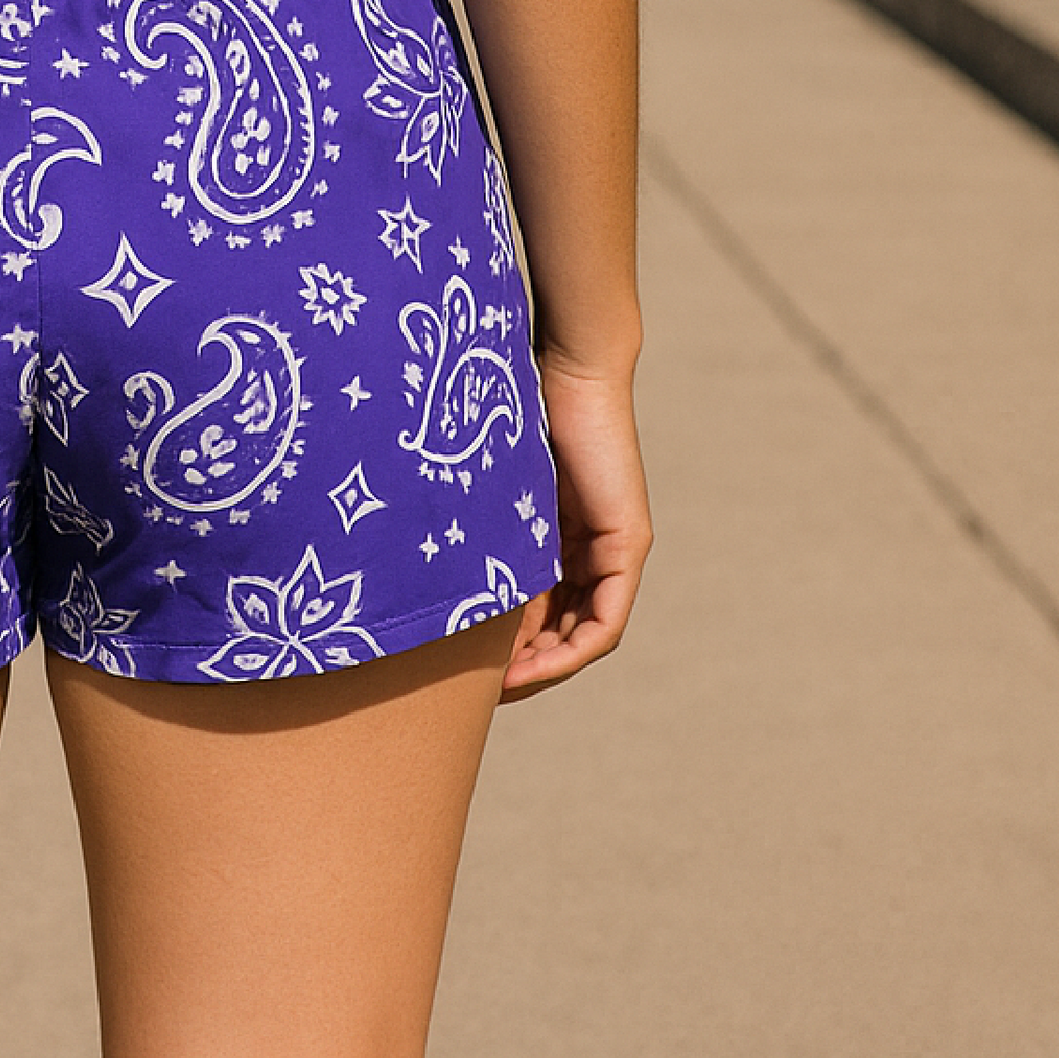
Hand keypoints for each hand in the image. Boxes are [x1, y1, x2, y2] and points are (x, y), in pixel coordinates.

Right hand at [501, 352, 650, 700]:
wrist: (570, 364)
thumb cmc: (519, 405)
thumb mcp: (494, 488)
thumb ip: (482, 529)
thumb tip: (429, 572)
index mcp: (556, 532)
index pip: (538, 609)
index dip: (506, 647)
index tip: (467, 669)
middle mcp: (591, 547)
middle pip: (562, 630)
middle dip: (524, 668)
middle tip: (481, 693)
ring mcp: (615, 548)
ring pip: (584, 633)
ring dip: (545, 668)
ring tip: (502, 689)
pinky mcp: (628, 544)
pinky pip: (606, 621)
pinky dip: (573, 650)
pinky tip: (536, 666)